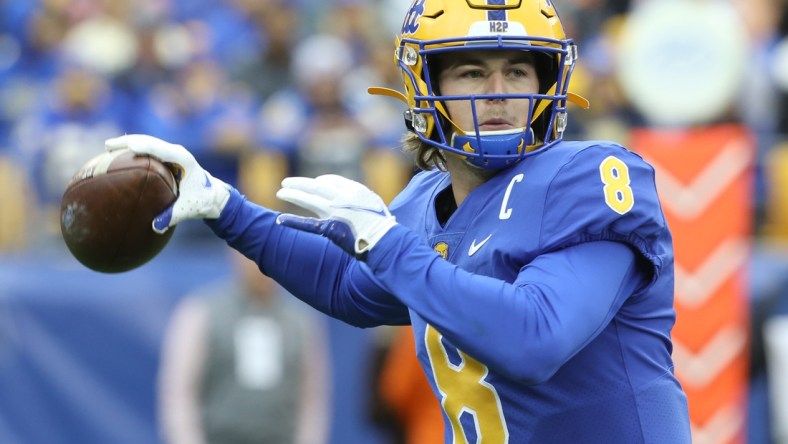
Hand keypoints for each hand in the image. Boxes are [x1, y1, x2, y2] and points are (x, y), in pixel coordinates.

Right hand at [105, 134, 230, 233]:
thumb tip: (154, 227)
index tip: (130, 146)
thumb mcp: (189, 209)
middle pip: (149, 141)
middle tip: (108, 145)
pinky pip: (148, 151)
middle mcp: (176, 153)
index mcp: (183, 160)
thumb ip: (172, 216)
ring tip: (108, 148)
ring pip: (146, 143)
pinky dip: (133, 152)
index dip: (145, 146)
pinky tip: (118, 158)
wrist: (213, 195)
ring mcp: (171, 154)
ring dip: (128, 143)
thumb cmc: (203, 201)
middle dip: (128, 141)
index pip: (161, 149)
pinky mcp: (167, 159)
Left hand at [275, 174, 396, 257]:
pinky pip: (308, 224)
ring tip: (280, 192)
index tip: (312, 184)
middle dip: (300, 183)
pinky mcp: (330, 228)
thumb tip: (355, 203)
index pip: (332, 181)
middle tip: (286, 182)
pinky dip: (293, 221)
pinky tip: (280, 219)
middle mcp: (343, 197)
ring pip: (309, 199)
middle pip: (316, 186)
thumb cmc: (384, 227)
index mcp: (355, 190)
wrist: (386, 241)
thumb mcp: (375, 206)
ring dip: (293, 195)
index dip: (320, 181)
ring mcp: (335, 212)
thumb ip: (362, 201)